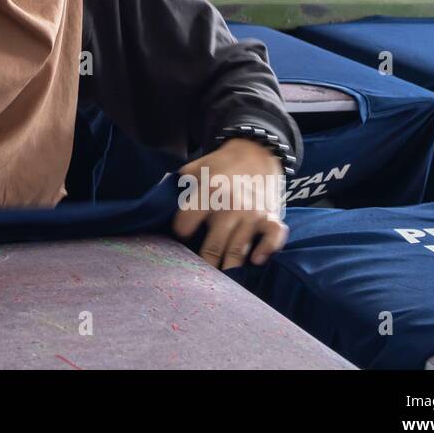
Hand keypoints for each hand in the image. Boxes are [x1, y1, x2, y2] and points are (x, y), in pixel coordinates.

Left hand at [172, 138, 288, 270]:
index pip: (185, 224)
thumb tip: (160, 202)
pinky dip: (266, 250)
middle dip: (203, 264)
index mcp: (208, 192)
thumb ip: (179, 186)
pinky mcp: (271, 216)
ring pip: (238, 250)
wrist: (256, 150)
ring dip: (228, 267)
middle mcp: (230, 205)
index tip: (180, 239)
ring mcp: (252, 213)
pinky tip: (256, 261)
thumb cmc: (221, 164)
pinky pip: (273, 238)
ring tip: (219, 282)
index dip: (180, 233)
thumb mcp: (196, 168)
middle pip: (212, 246)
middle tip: (197, 275)